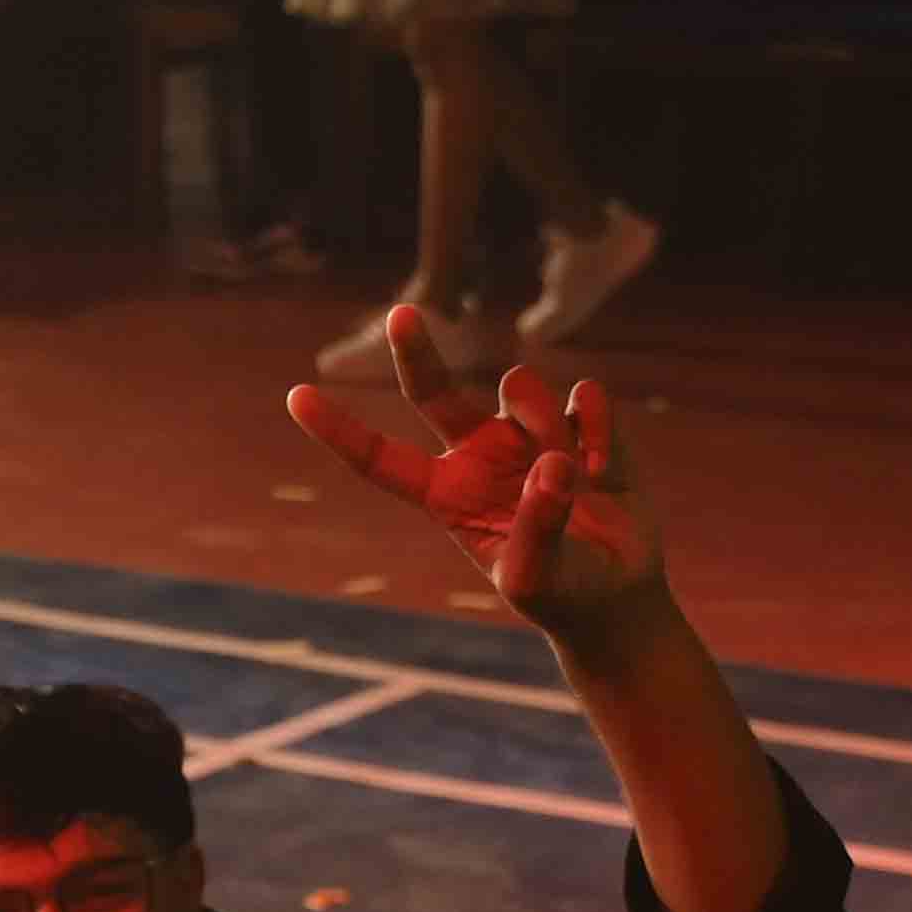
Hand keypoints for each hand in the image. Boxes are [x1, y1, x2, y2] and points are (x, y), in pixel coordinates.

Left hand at [289, 324, 661, 643]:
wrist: (615, 597)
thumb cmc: (560, 595)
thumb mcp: (536, 579)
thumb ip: (538, 527)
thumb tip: (553, 465)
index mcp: (447, 494)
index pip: (380, 460)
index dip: (340, 430)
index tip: (296, 395)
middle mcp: (479, 453)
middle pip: (434, 390)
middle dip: (416, 352)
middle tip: (401, 314)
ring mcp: (527, 433)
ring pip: (519, 387)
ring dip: (544, 423)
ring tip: (576, 476)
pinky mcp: (579, 423)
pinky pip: (583, 395)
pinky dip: (597, 427)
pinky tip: (604, 467)